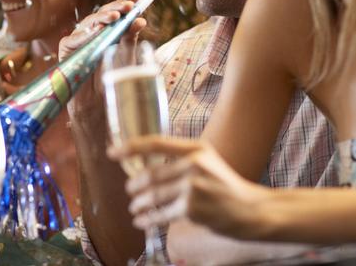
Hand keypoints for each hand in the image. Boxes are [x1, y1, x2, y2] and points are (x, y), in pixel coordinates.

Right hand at [59, 0, 146, 121]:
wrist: (99, 104)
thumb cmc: (113, 79)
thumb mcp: (127, 57)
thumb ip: (130, 38)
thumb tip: (140, 20)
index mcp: (109, 30)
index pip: (116, 11)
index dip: (124, 1)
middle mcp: (93, 31)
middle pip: (103, 14)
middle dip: (116, 7)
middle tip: (129, 5)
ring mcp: (79, 39)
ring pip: (88, 23)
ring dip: (102, 18)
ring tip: (115, 17)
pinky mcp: (66, 49)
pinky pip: (73, 39)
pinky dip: (83, 35)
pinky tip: (95, 31)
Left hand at [108, 136, 267, 239]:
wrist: (254, 210)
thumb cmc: (226, 186)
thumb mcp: (207, 161)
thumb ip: (181, 158)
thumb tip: (147, 162)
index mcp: (195, 148)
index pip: (155, 143)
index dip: (130, 147)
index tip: (112, 152)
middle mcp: (193, 164)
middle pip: (149, 174)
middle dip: (134, 185)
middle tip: (129, 190)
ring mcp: (192, 187)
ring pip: (152, 196)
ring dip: (138, 204)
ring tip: (134, 207)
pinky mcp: (192, 208)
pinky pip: (161, 214)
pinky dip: (147, 219)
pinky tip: (141, 221)